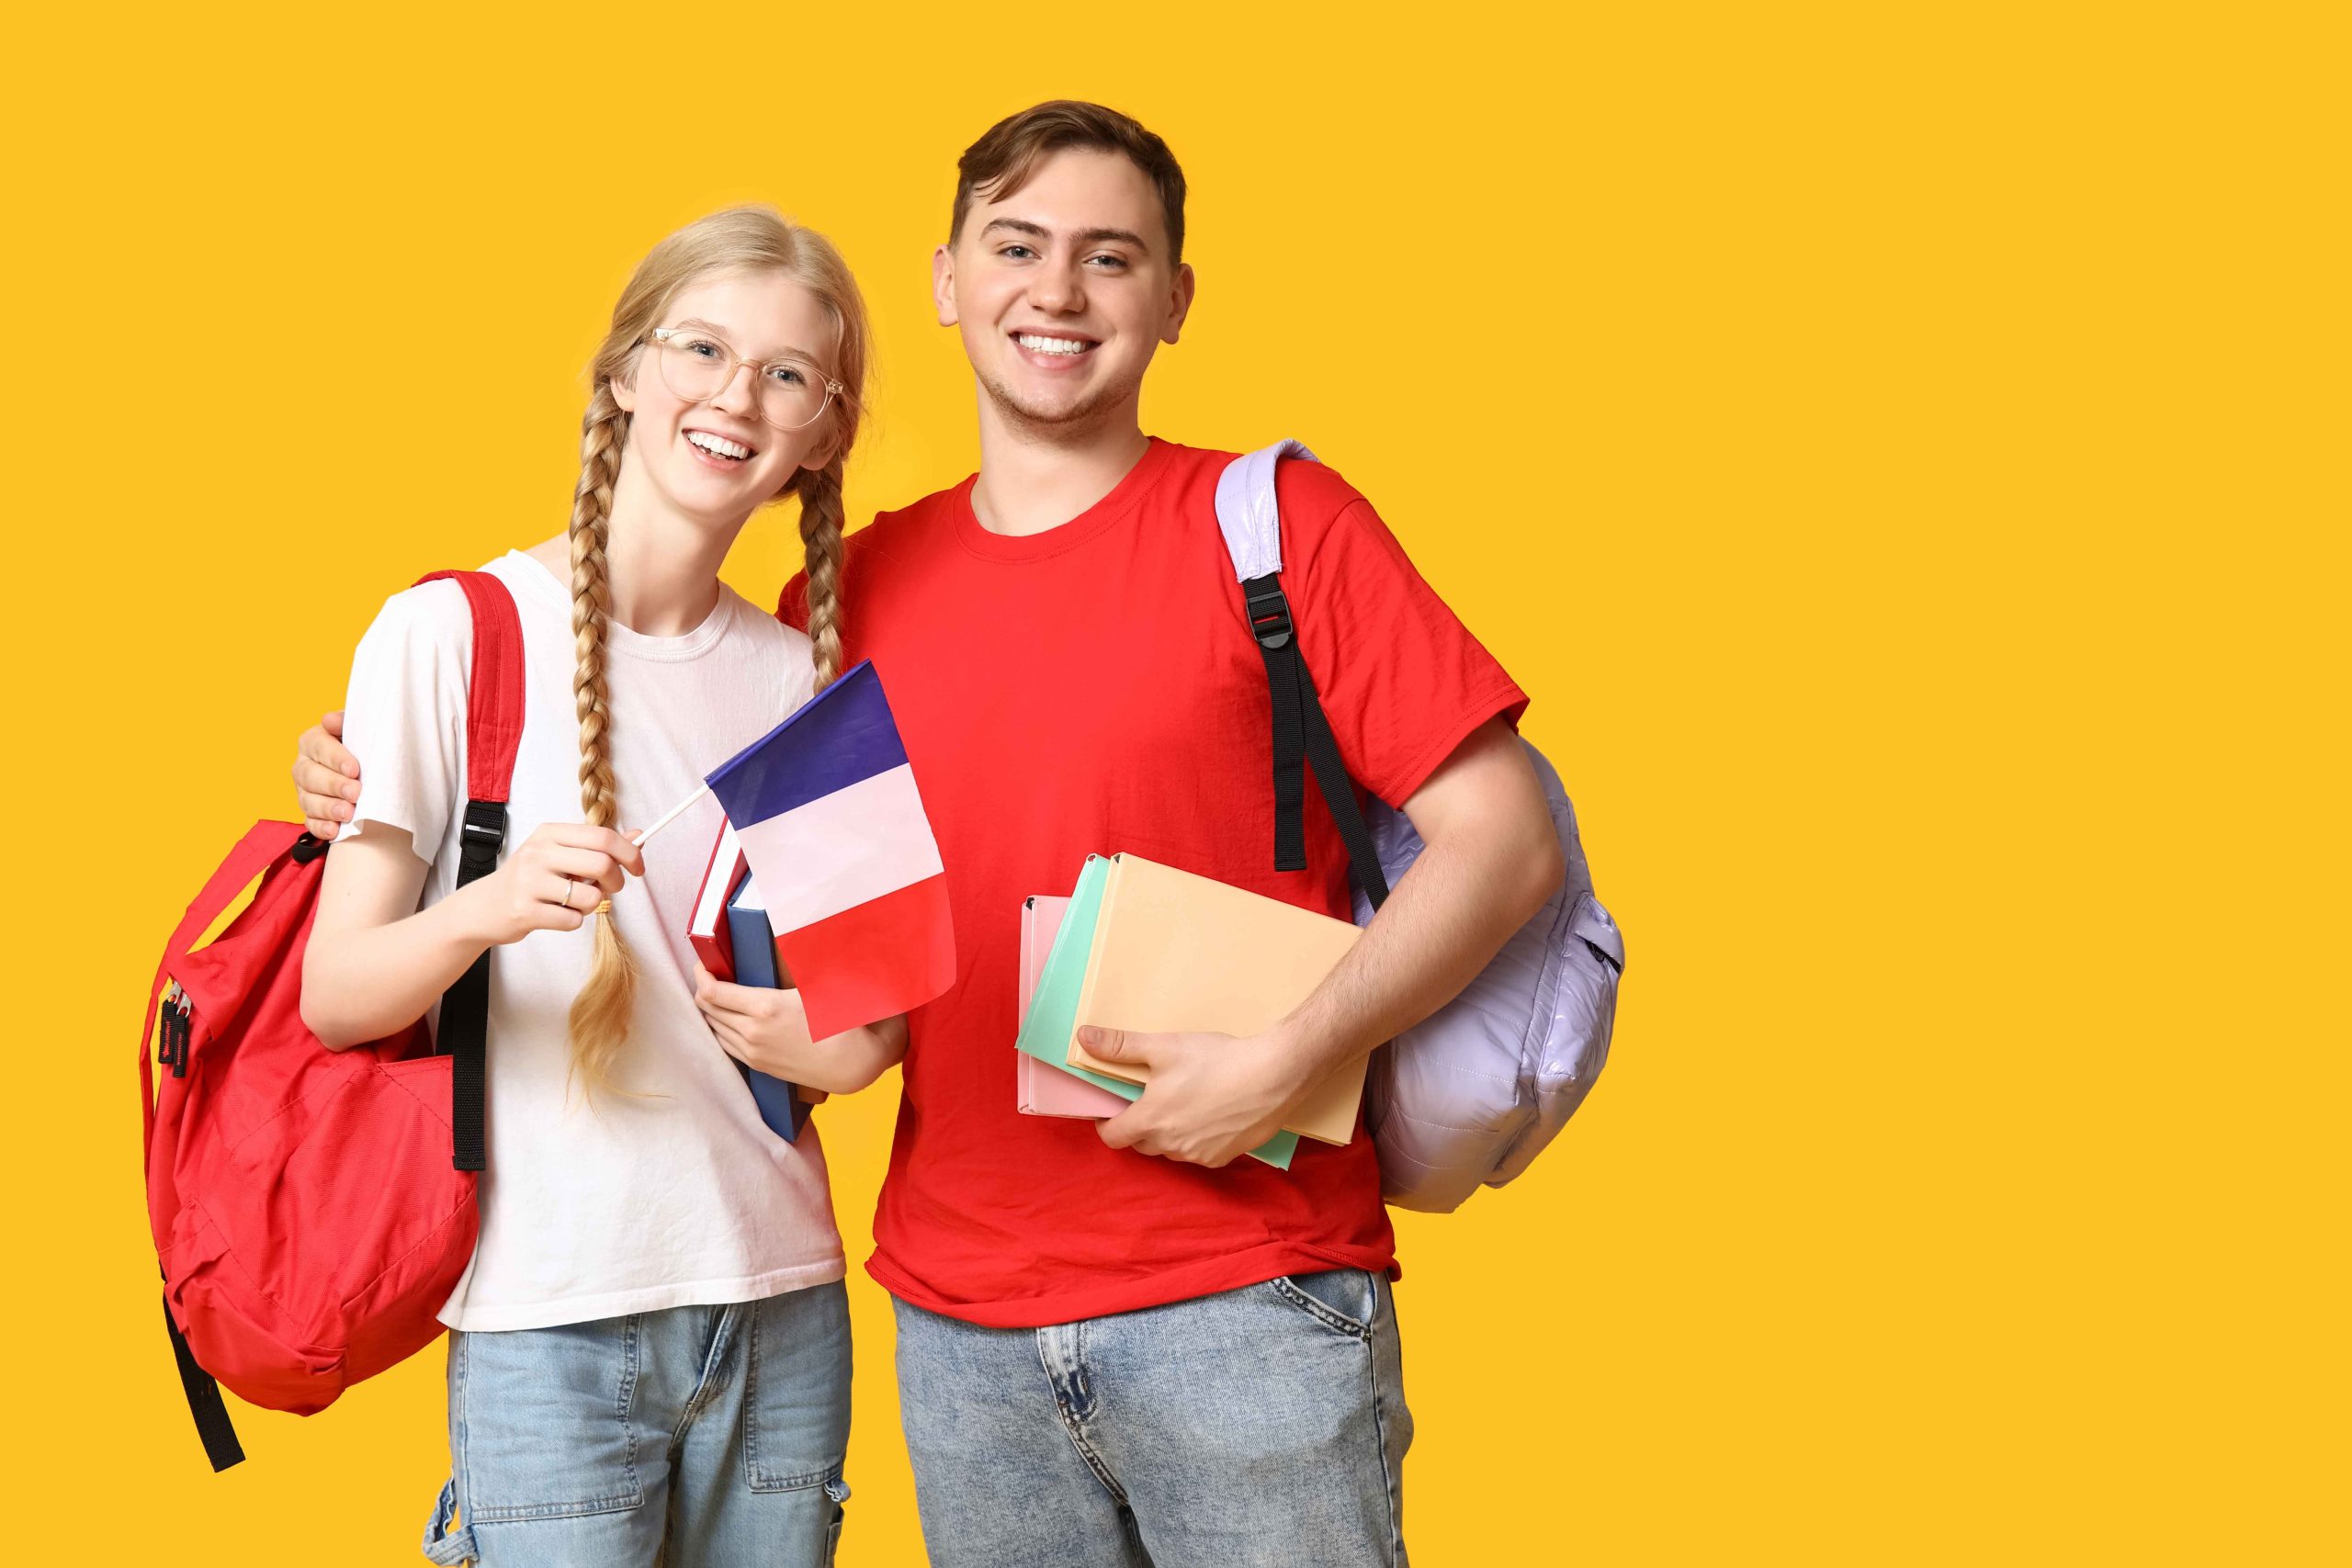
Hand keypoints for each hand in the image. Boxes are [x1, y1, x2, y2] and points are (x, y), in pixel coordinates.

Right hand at [293, 710, 359, 839]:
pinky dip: (322, 828)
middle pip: (309, 776)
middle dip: (333, 785)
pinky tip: (335, 830)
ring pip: (308, 801)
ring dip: (328, 809)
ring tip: (348, 813)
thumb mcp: (358, 730)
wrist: (370, 769)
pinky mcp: (311, 814)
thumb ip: (346, 722)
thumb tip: (330, 720)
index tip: (354, 769)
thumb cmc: (364, 745)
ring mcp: (305, 792)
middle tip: (356, 793)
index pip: (318, 746)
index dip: (335, 758)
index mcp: (312, 741)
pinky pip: (310, 823)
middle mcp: (304, 766)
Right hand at [465, 823, 643, 945]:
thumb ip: (598, 845)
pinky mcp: (525, 911)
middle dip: (617, 881)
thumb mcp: (559, 853)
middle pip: (602, 864)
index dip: (630, 853)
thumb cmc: (529, 879)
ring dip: (593, 905)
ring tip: (574, 902)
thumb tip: (639, 835)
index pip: (603, 836)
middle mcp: (538, 853)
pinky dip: (573, 921)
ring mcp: (530, 882)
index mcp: (550, 833)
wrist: (483, 907)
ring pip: (592, 897)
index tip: (638, 867)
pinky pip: (573, 920)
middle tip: (611, 888)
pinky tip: (556, 914)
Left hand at [693, 965, 901, 1094]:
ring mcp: (752, 1051)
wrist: (849, 1064)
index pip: (712, 992)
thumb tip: (786, 939)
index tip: (703, 964)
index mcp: (764, 1007)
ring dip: (712, 1010)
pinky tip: (729, 1019)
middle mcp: (752, 1031)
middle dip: (704, 989)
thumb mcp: (817, 986)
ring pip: (713, 1027)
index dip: (701, 975)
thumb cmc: (838, 1021)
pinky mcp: (757, 1064)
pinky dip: (721, 1028)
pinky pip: (725, 1044)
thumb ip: (795, 965)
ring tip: (719, 995)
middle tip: (711, 975)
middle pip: (707, 1009)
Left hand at [1083, 1025, 1311, 1167]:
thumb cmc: (1217, 1060)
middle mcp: (1170, 1145)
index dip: (1107, 1123)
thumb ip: (1120, 1045)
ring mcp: (1198, 1155)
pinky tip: (1210, 1114)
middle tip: (1153, 1097)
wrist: (1274, 1075)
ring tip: (1184, 1103)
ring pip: (1170, 1149)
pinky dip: (1196, 1139)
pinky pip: (1198, 1153)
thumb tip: (1083, 1037)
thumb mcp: (1164, 1047)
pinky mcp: (1222, 1158)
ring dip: (1168, 1133)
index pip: (1111, 1137)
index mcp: (1150, 1120)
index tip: (1115, 1107)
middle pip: (1140, 1144)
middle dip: (1140, 1125)